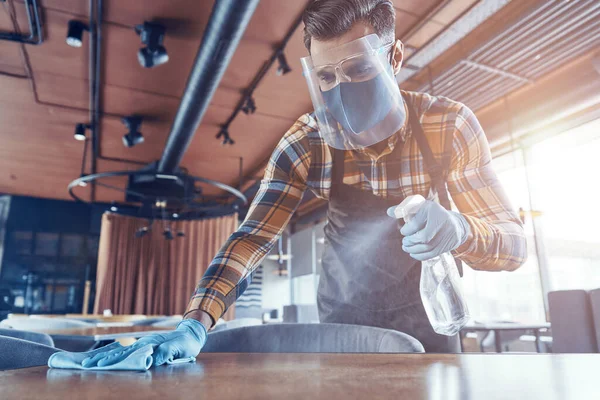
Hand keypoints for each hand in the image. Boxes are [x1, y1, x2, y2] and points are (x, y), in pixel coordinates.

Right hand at [82, 319, 206, 367]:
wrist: (191, 334)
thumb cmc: (186, 342)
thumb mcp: (179, 347)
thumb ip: (168, 352)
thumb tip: (154, 360)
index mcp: (149, 344)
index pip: (126, 354)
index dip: (112, 360)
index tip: (99, 365)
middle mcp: (143, 343)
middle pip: (119, 353)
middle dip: (102, 359)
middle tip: (85, 364)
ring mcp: (143, 345)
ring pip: (120, 352)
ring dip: (105, 357)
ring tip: (89, 361)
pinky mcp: (145, 347)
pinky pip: (127, 352)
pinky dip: (114, 354)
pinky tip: (105, 357)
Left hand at [387, 200, 469, 260]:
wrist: (456, 224)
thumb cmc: (431, 213)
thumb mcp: (418, 206)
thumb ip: (402, 208)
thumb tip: (388, 212)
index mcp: (432, 209)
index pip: (416, 224)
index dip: (406, 230)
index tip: (403, 231)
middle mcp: (442, 220)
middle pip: (424, 237)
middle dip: (410, 241)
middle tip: (404, 242)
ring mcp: (447, 234)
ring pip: (427, 247)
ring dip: (413, 250)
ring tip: (405, 248)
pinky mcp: (447, 245)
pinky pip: (432, 254)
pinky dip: (420, 256)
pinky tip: (412, 254)